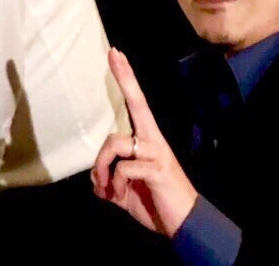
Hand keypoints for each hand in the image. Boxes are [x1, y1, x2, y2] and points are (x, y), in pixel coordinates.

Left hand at [90, 47, 198, 237]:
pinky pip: (123, 169)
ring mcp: (156, 153)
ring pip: (115, 143)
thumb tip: (94, 181)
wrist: (184, 225)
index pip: (137, 103)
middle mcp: (153, 140)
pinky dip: (113, 185)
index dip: (127, 79)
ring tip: (103, 186)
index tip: (116, 54)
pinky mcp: (157, 169)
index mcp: (146, 141)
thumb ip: (110, 180)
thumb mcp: (126, 191)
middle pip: (137, 104)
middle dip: (125, 79)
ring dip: (101, 166)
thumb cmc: (155, 203)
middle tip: (114, 52)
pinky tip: (118, 196)